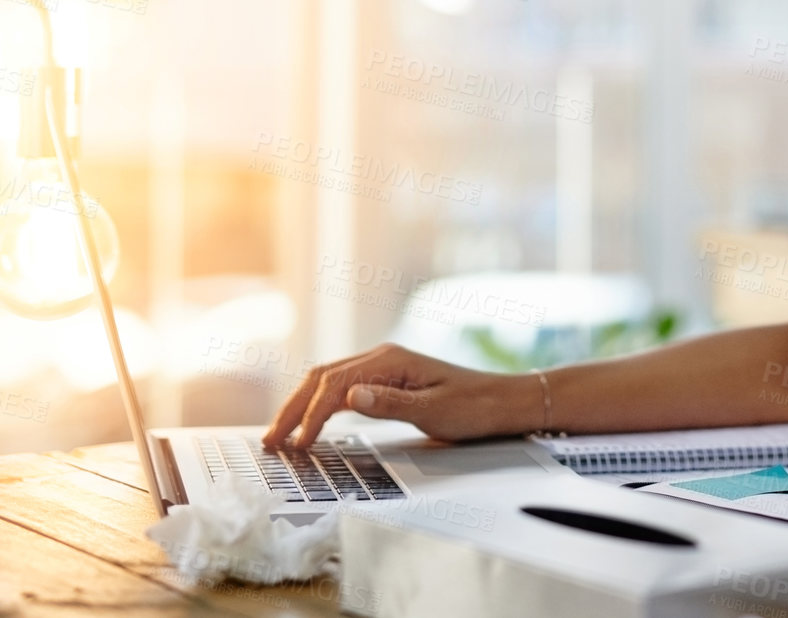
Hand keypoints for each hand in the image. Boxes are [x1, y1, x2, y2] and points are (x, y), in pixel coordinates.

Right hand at [262, 342, 535, 449]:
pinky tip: (310, 424)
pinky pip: (341, 388)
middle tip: (270, 442)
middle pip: (320, 378)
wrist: (502, 401)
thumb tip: (349, 396)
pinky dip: (319, 405)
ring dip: (300, 406)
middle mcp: (382, 357)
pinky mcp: (386, 379)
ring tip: (279, 436)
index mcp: (389, 360)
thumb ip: (390, 404)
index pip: (334, 385)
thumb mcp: (434, 411)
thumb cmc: (474, 407)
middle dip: (292, 409)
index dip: (310, 416)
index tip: (298, 445)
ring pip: (326, 381)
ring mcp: (382, 367)